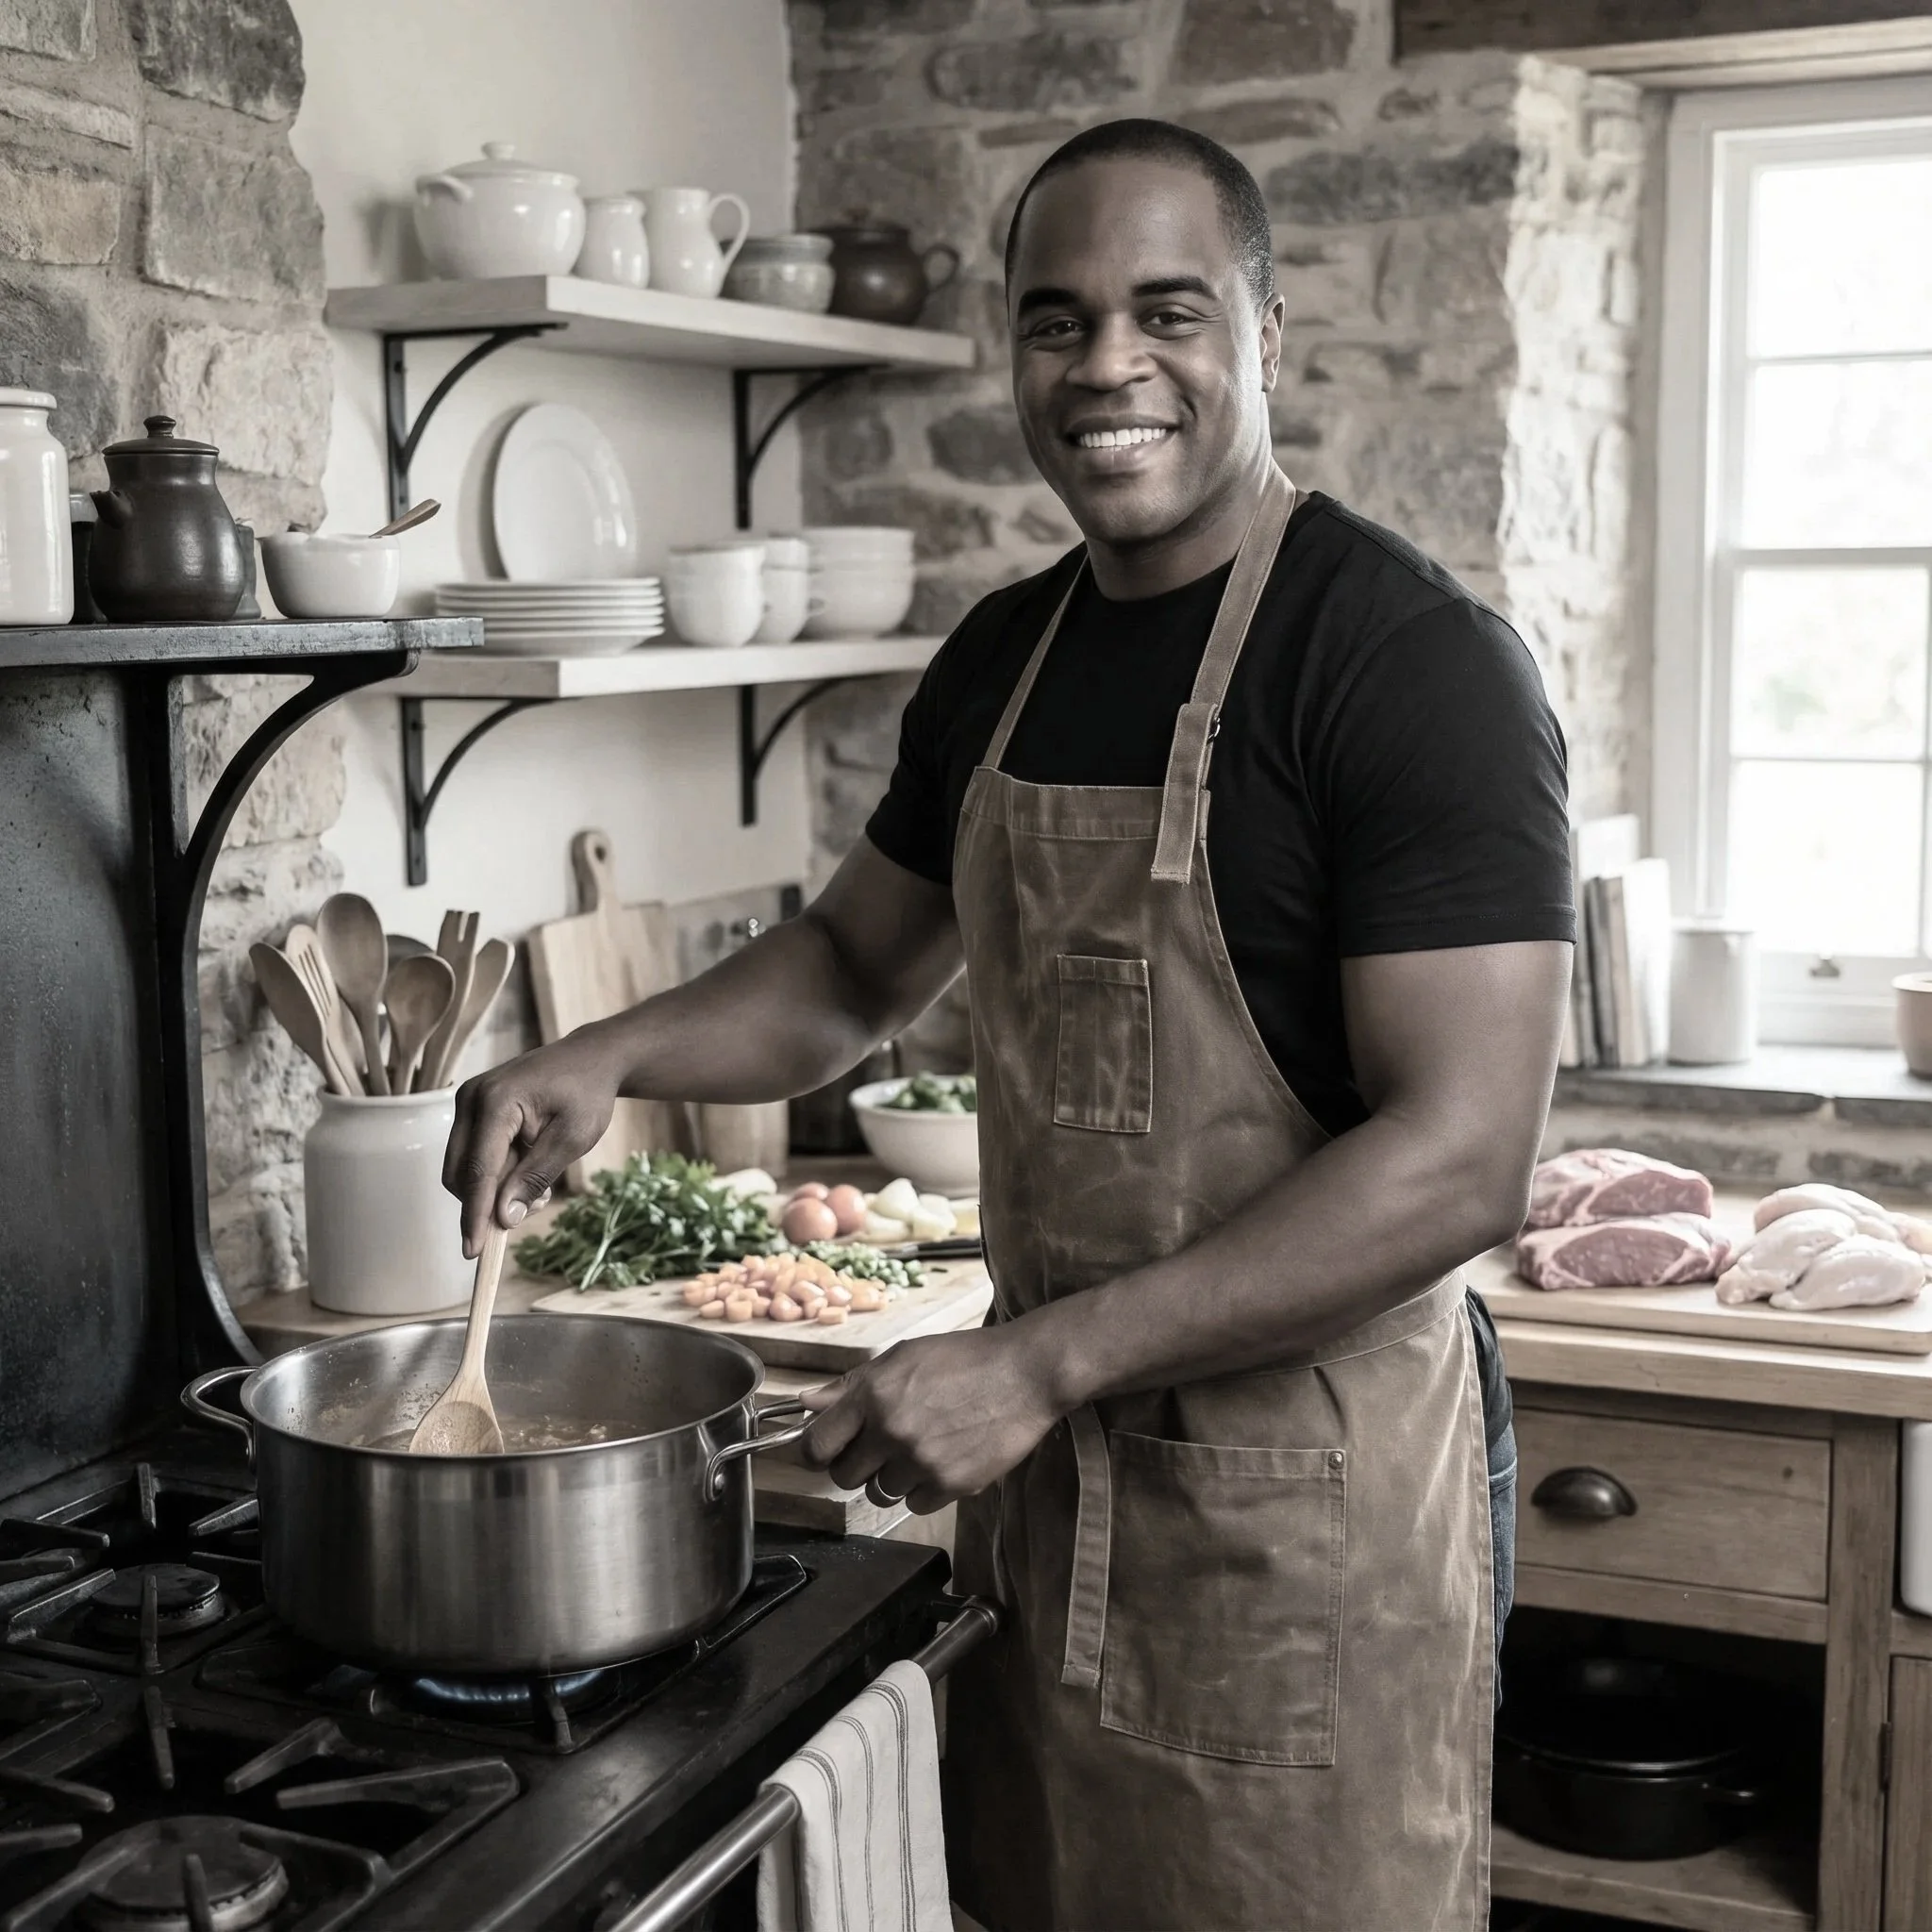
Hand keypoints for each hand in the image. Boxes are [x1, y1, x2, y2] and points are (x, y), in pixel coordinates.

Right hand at [443, 1028, 622, 1253]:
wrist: (590, 1058)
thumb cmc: (587, 1095)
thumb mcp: (571, 1139)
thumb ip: (534, 1178)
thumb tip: (503, 1218)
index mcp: (497, 1102)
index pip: (478, 1170)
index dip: (475, 1214)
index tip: (473, 1252)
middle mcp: (472, 1098)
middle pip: (460, 1173)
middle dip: (489, 1202)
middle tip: (537, 1203)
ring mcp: (467, 1101)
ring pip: (463, 1168)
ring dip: (493, 1189)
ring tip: (538, 1184)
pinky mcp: (472, 1109)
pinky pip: (471, 1155)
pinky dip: (494, 1173)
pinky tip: (528, 1167)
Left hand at [798, 1323, 1064, 1512]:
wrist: (1027, 1373)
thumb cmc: (966, 1358)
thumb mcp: (904, 1356)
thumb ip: (853, 1384)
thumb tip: (807, 1403)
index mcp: (874, 1394)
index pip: (817, 1444)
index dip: (817, 1451)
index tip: (827, 1451)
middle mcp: (891, 1430)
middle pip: (845, 1476)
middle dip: (857, 1465)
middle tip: (881, 1449)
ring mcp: (922, 1461)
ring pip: (880, 1494)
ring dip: (892, 1479)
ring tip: (920, 1451)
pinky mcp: (951, 1485)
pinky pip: (915, 1504)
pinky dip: (924, 1490)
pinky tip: (943, 1461)